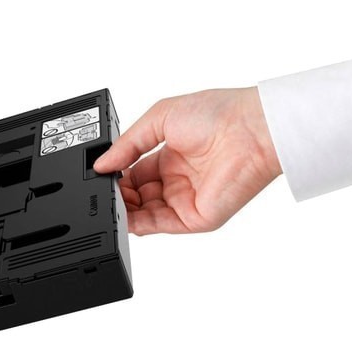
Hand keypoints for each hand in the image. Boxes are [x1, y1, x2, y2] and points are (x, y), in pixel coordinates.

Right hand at [94, 87, 281, 234]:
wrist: (253, 129)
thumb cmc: (219, 114)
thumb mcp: (159, 118)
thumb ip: (127, 144)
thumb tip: (101, 163)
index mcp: (170, 156)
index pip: (134, 175)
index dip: (115, 177)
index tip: (99, 175)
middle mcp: (178, 180)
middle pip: (136, 197)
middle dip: (117, 195)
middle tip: (100, 190)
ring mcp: (186, 200)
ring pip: (143, 214)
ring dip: (123, 210)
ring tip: (108, 200)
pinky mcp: (195, 218)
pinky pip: (159, 226)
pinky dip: (137, 224)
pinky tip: (122, 214)